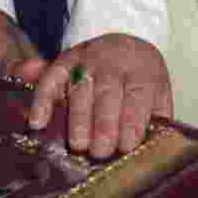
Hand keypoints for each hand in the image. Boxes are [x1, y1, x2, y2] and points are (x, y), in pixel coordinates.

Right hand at [19, 33, 172, 159]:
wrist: (126, 46)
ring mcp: (87, 60)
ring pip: (81, 87)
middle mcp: (113, 62)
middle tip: (101, 150)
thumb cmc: (142, 80)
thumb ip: (157, 119)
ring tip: (79, 144)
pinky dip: (42, 99)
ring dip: (78, 117)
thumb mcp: (159, 94)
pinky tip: (39, 122)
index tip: (127, 144)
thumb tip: (156, 144)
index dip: (133, 120)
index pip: (138, 95)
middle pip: (108, 91)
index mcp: (142, 70)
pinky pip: (50, 78)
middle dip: (104, 122)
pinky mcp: (65, 61)